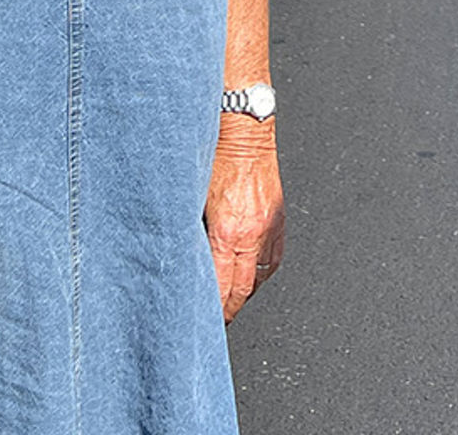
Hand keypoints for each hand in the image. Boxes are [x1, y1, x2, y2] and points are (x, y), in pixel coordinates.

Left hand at [206, 122, 283, 322]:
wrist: (243, 129)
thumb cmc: (212, 157)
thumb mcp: (190, 202)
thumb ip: (188, 237)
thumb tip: (178, 265)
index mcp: (230, 232)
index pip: (222, 290)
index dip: (212, 314)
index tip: (200, 329)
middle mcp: (255, 233)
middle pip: (243, 291)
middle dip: (227, 312)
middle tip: (212, 326)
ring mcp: (271, 226)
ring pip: (259, 278)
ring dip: (242, 294)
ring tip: (225, 304)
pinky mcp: (279, 218)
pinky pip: (272, 259)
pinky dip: (259, 273)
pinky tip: (246, 276)